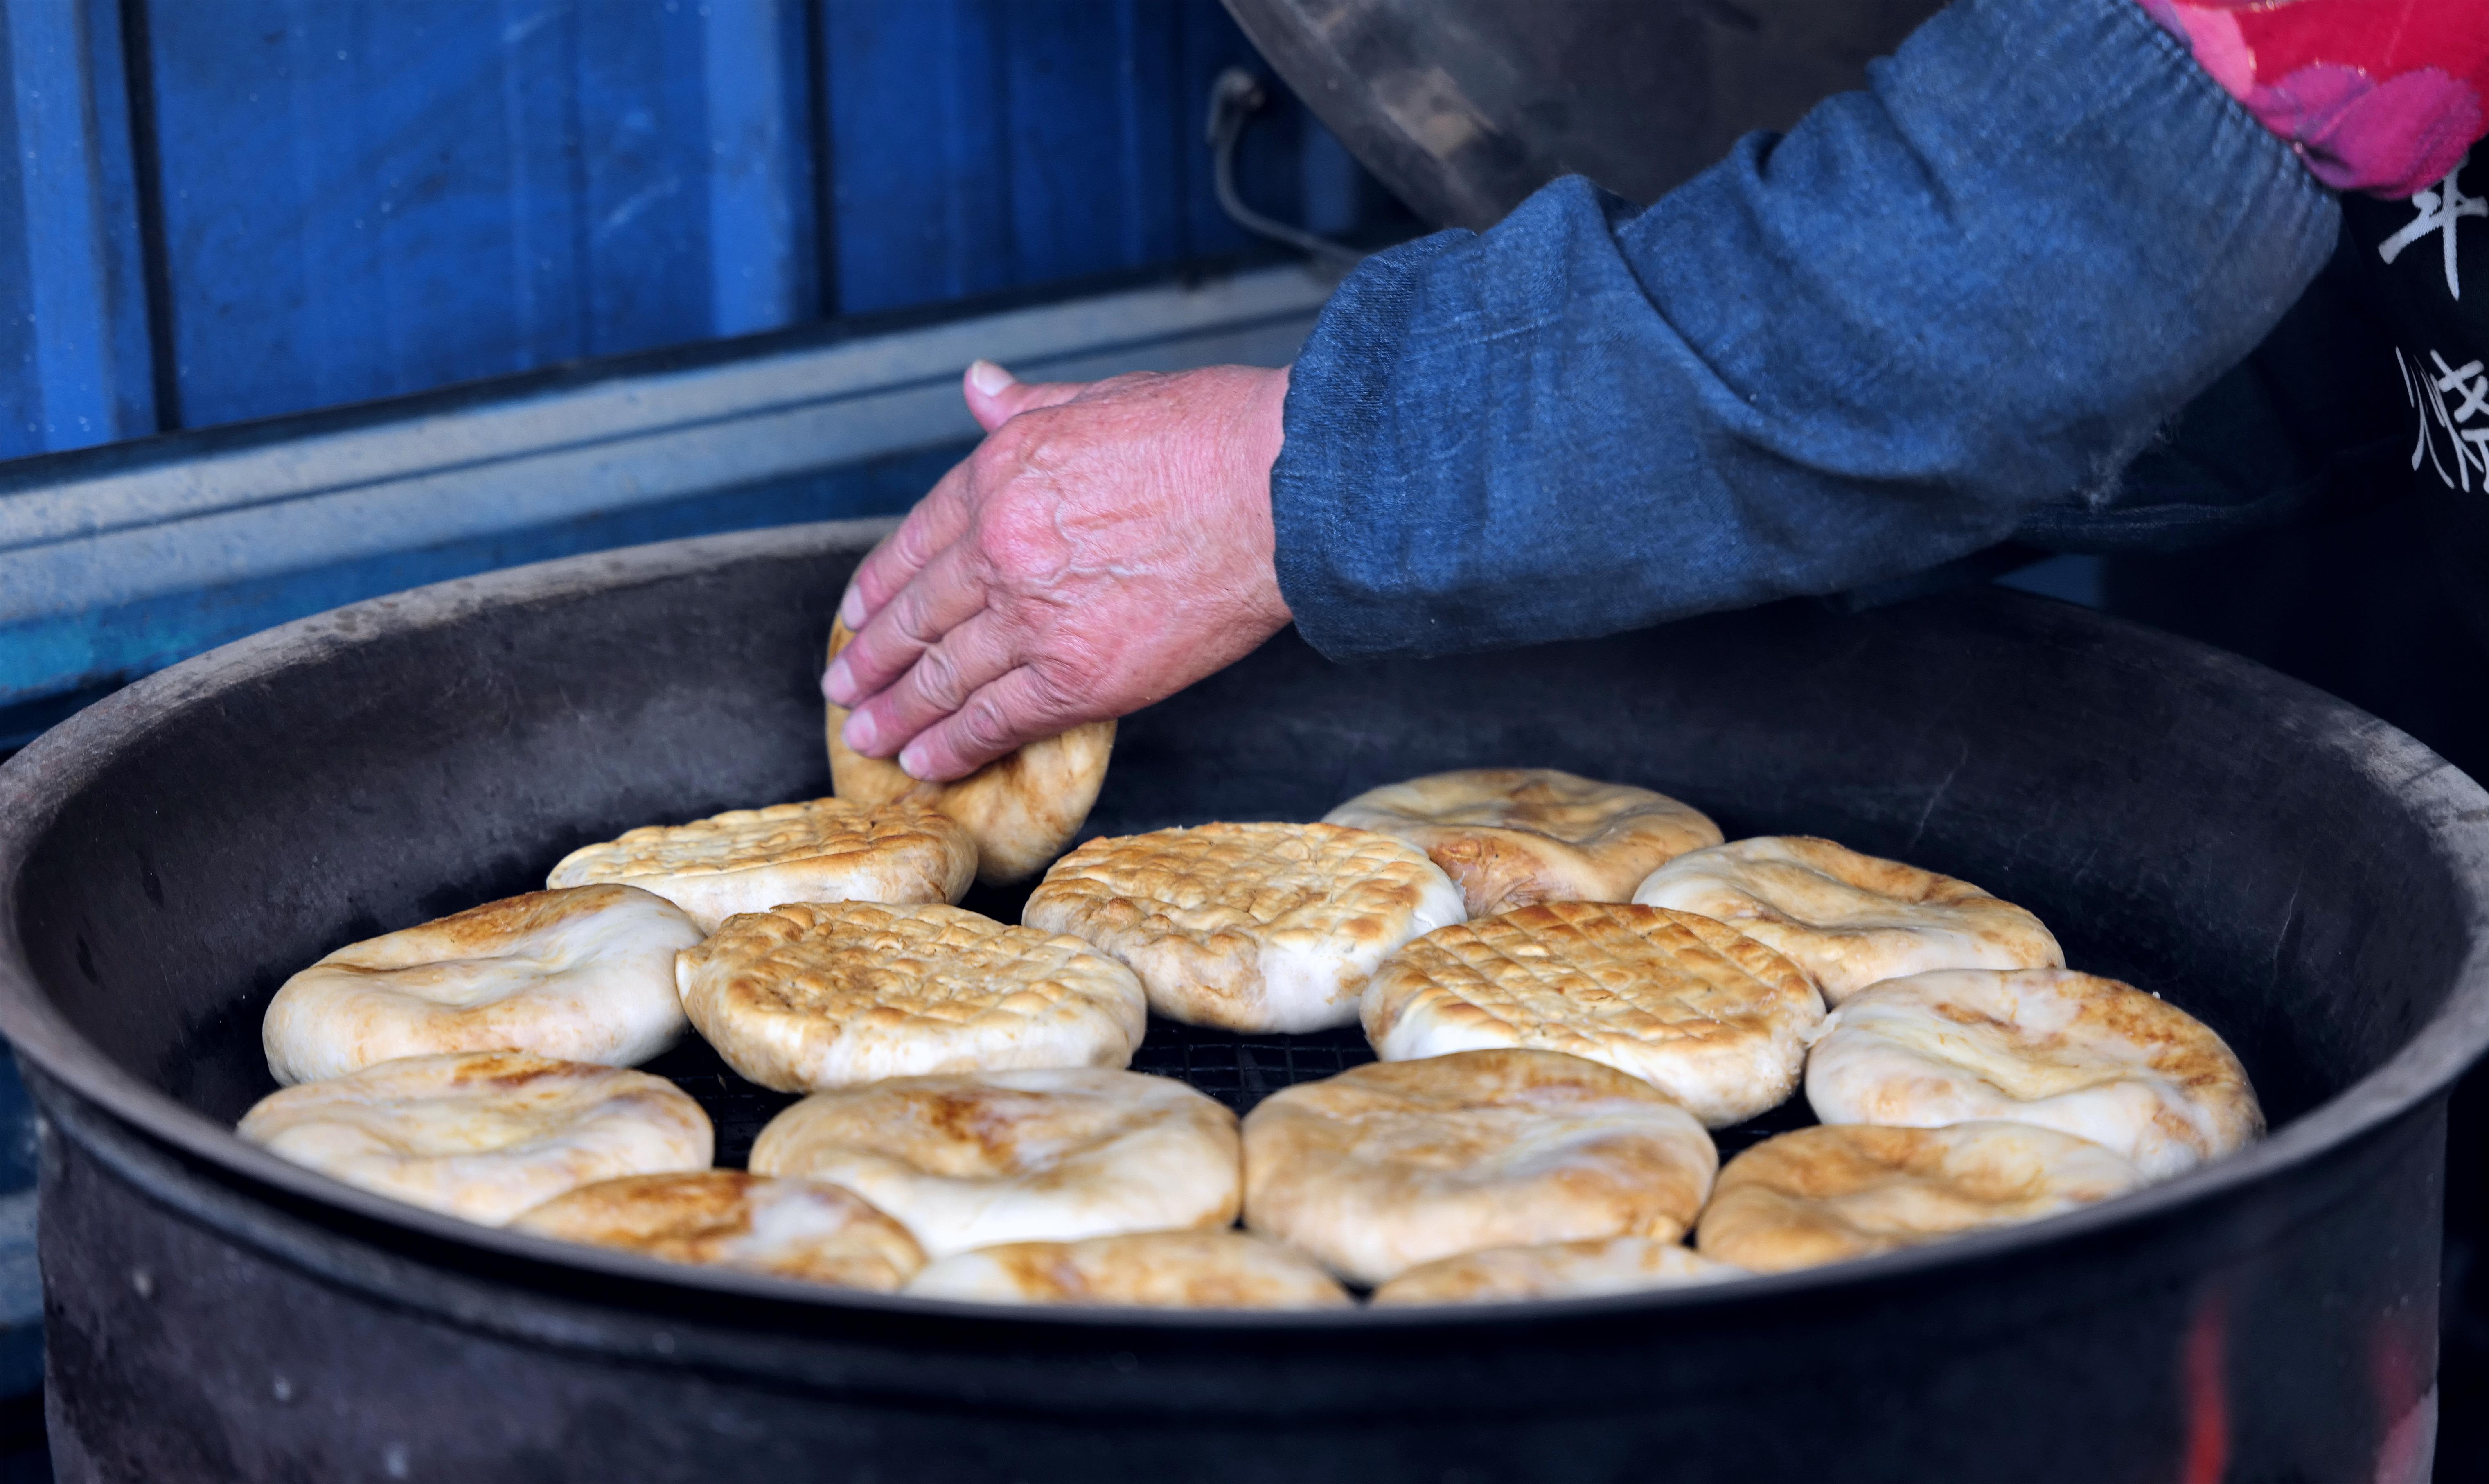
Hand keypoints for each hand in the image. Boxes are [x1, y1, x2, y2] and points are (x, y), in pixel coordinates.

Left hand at [822, 358, 1293, 780]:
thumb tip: (978, 384)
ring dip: (898, 713)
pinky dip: (954, 747)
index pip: (914, 543)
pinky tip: (927, 763)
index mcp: (1000, 474)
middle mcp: (1000, 547)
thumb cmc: (1210, 434)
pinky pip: (994, 721)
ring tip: (870, 738)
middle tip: (844, 687)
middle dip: (871, 659)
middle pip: (916, 617)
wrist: (1279, 488)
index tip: (855, 616)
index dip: (877, 588)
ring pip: (942, 677)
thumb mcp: (1100, 396)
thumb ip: (1028, 405)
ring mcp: (1033, 617)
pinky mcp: (1078, 677)